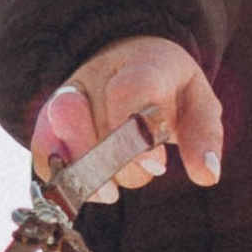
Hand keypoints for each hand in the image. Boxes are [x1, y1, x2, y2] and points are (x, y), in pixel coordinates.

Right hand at [31, 36, 223, 200]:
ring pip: (70, 148)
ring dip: (100, 176)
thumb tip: (206, 175)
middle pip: (101, 133)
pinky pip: (45, 157)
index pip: (129, 91)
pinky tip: (90, 189)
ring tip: (121, 179)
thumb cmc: (168, 89)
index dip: (137, 131)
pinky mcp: (46, 123)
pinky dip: (65, 180)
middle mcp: (95, 77)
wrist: (125, 62)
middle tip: (151, 165)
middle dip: (126, 163)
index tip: (158, 165)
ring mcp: (65, 98)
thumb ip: (204, 134)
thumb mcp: (198, 101)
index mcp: (140, 64)